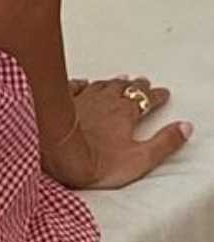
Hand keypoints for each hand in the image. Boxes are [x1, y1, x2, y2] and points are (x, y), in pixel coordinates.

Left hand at [42, 75, 192, 189]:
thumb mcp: (140, 159)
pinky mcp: (61, 103)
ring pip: (101, 85)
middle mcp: (104, 101)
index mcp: (125, 113)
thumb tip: (184, 128)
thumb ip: (164, 143)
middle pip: (124, 88)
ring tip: (120, 79)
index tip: (162, 94)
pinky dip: (82, 84)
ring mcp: (81, 100)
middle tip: (143, 82)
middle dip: (136, 86)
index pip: (146, 100)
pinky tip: (83, 82)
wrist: (56, 158)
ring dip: (113, 82)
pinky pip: (74, 86)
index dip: (156, 96)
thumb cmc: (96, 162)